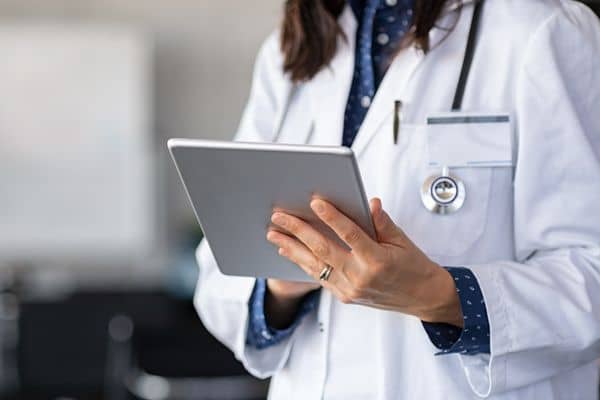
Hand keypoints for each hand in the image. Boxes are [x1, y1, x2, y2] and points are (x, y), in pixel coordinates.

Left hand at [266, 198, 462, 326]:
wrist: (423, 297)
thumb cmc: (414, 266)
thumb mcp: (402, 240)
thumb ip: (381, 222)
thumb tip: (368, 202)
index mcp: (378, 261)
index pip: (350, 234)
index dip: (332, 217)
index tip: (315, 203)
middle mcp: (361, 277)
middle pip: (323, 249)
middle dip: (298, 231)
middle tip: (279, 217)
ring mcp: (350, 289)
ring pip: (315, 265)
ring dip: (292, 248)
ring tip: (274, 234)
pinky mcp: (344, 296)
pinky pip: (319, 277)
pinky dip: (302, 263)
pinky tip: (289, 251)